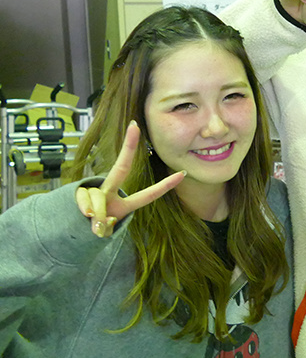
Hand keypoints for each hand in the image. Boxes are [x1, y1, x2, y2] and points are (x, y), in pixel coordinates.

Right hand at [76, 121, 184, 237]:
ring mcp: (95, 191)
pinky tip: (85, 217)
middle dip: (129, 147)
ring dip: (96, 215)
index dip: (165, 186)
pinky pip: (85, 200)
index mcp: (123, 202)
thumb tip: (98, 217)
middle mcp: (110, 191)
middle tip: (134, 127)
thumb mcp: (103, 230)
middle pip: (121, 168)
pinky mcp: (78, 192)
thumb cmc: (91, 228)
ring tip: (93, 223)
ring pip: (99, 198)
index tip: (183, 173)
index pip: (148, 195)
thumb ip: (103, 225)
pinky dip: (85, 211)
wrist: (70, 229)